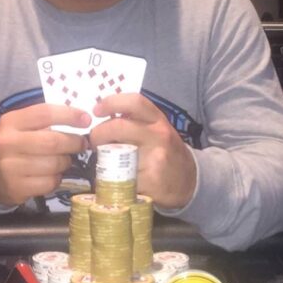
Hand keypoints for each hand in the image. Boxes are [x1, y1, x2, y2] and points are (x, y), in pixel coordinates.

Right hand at [0, 104, 89, 206]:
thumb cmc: (11, 145)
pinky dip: (57, 178)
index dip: (69, 115)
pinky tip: (51, 174)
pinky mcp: (16, 188)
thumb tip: (80, 119)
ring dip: (66, 162)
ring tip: (63, 159)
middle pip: (53, 142)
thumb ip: (44, 121)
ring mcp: (10, 168)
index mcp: (10, 122)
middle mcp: (7, 143)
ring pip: (54, 164)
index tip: (86, 119)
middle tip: (82, 143)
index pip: (45, 113)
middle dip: (74, 143)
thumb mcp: (19, 126)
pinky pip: (49, 182)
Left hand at [89, 93, 196, 209]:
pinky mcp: (150, 181)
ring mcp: (155, 158)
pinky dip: (112, 179)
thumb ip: (136, 121)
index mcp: (158, 120)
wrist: (189, 181)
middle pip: (118, 127)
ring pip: (116, 154)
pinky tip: (116, 179)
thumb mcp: (156, 130)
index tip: (96, 110)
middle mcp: (159, 135)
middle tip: (94, 142)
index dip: (111, 102)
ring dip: (102, 158)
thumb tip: (103, 116)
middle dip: (98, 134)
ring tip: (105, 161)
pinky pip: (121, 178)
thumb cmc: (166, 152)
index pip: (135, 102)